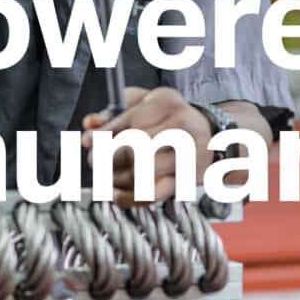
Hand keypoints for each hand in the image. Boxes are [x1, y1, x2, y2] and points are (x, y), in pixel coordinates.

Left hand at [81, 86, 212, 203]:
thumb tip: (88, 124)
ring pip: (142, 172)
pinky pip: (154, 194)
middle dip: (107, 159)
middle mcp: (181, 125)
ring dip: (116, 179)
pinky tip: (115, 195)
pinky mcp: (187, 178)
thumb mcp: (144, 104)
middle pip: (134, 148)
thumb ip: (113, 111)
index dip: (102, 134)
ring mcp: (187, 154)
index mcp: (167, 102)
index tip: (86, 142)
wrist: (212, 136)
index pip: (128, 120)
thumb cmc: (168, 118)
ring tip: (106, 178)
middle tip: (95, 163)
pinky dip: (130, 198)